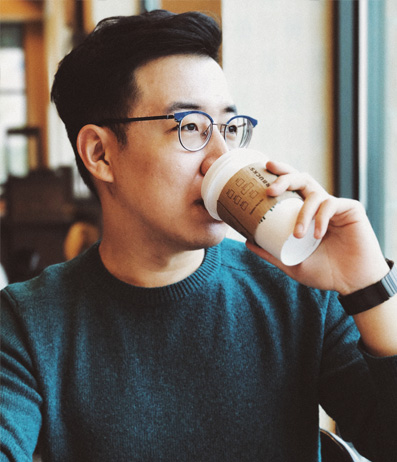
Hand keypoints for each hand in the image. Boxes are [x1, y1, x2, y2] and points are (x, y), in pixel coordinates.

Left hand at [246, 161, 388, 293]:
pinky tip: (318, 235)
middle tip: (270, 190)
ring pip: (314, 194)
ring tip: (298, 234)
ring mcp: (335, 206)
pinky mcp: (351, 209)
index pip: (291, 188)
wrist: (351, 283)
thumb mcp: (290, 263)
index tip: (264, 168)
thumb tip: (246, 241)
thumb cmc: (323, 272)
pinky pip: (331, 205)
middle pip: (301, 179)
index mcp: (305, 213)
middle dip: (285, 179)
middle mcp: (319, 206)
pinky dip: (321, 218)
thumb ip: (270, 252)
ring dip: (302, 213)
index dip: (279, 175)